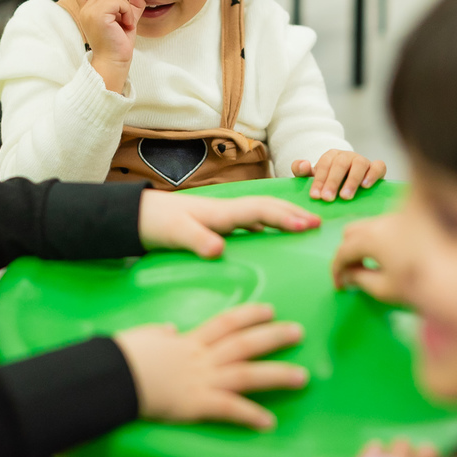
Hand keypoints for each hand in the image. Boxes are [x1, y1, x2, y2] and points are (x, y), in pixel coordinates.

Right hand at [73, 0, 146, 92]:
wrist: (115, 62)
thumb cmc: (119, 44)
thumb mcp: (127, 19)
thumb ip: (131, 3)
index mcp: (88, 9)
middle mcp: (85, 8)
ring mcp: (89, 11)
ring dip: (126, 7)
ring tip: (126, 23)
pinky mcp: (97, 15)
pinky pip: (117, 1)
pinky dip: (126, 11)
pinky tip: (126, 25)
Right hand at [114, 304, 307, 429]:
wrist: (112, 377)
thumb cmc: (122, 357)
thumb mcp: (142, 337)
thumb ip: (160, 333)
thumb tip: (171, 329)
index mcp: (189, 341)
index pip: (226, 322)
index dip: (250, 315)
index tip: (270, 309)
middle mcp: (202, 358)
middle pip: (246, 343)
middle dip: (274, 336)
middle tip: (299, 332)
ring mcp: (202, 380)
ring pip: (248, 374)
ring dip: (277, 375)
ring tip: (302, 377)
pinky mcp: (197, 404)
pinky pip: (230, 410)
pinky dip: (250, 416)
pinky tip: (269, 423)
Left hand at [138, 190, 320, 258]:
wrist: (137, 215)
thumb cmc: (157, 224)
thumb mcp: (176, 234)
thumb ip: (197, 241)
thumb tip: (219, 250)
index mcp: (221, 213)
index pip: (260, 211)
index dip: (284, 217)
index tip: (307, 225)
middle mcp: (227, 211)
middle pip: (267, 206)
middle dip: (293, 212)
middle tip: (319, 223)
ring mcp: (224, 216)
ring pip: (262, 212)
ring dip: (285, 215)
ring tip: (306, 224)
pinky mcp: (219, 223)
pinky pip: (252, 222)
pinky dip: (269, 224)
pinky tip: (274, 234)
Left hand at [292, 150, 385, 201]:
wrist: (347, 186)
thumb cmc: (328, 183)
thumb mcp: (313, 178)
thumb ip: (301, 171)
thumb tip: (303, 164)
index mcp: (331, 156)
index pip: (324, 165)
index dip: (319, 180)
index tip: (315, 196)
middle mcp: (347, 156)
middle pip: (340, 164)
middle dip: (332, 182)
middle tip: (327, 199)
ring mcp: (363, 161)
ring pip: (359, 164)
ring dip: (352, 180)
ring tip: (345, 196)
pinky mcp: (377, 168)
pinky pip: (378, 166)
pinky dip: (373, 174)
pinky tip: (366, 186)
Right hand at [330, 216, 408, 305]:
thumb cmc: (419, 282)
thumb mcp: (385, 288)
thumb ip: (360, 281)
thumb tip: (349, 275)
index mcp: (371, 238)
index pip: (343, 252)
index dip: (336, 271)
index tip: (340, 287)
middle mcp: (382, 222)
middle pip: (351, 232)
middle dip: (347, 252)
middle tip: (354, 274)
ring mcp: (397, 218)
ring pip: (369, 227)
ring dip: (363, 245)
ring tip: (372, 267)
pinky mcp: (411, 220)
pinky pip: (385, 226)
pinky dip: (379, 239)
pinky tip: (391, 257)